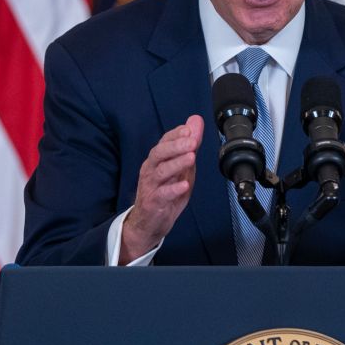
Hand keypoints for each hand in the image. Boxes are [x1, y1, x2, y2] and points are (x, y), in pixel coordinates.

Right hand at [120, 115, 203, 263]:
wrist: (149, 223)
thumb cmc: (165, 193)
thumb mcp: (181, 167)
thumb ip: (189, 145)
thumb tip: (196, 121)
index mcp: (157, 160)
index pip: (164, 141)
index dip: (176, 134)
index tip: (190, 128)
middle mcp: (151, 170)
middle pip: (159, 153)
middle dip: (176, 145)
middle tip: (192, 141)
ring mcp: (151, 186)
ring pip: (161, 172)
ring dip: (176, 163)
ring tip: (191, 158)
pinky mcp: (153, 202)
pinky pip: (163, 194)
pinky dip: (173, 189)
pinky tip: (184, 185)